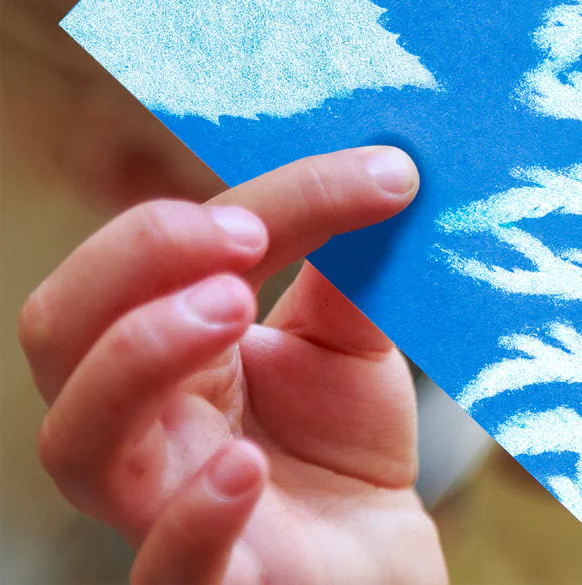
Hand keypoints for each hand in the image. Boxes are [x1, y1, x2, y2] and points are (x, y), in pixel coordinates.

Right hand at [19, 147, 447, 584]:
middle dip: (140, 258)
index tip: (358, 175)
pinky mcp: (211, 581)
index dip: (236, 205)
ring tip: (233, 304)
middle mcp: (141, 415)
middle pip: (64, 328)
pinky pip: (163, 568)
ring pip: (80, 437)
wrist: (377, 553)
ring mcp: (160, 501)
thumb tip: (383, 171)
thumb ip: (348, 271)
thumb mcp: (350, 337)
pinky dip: (192, 515)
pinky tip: (244, 465)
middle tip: (245, 234)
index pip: (160, 255)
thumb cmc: (340, 443)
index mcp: (167, 339)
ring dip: (142, 354)